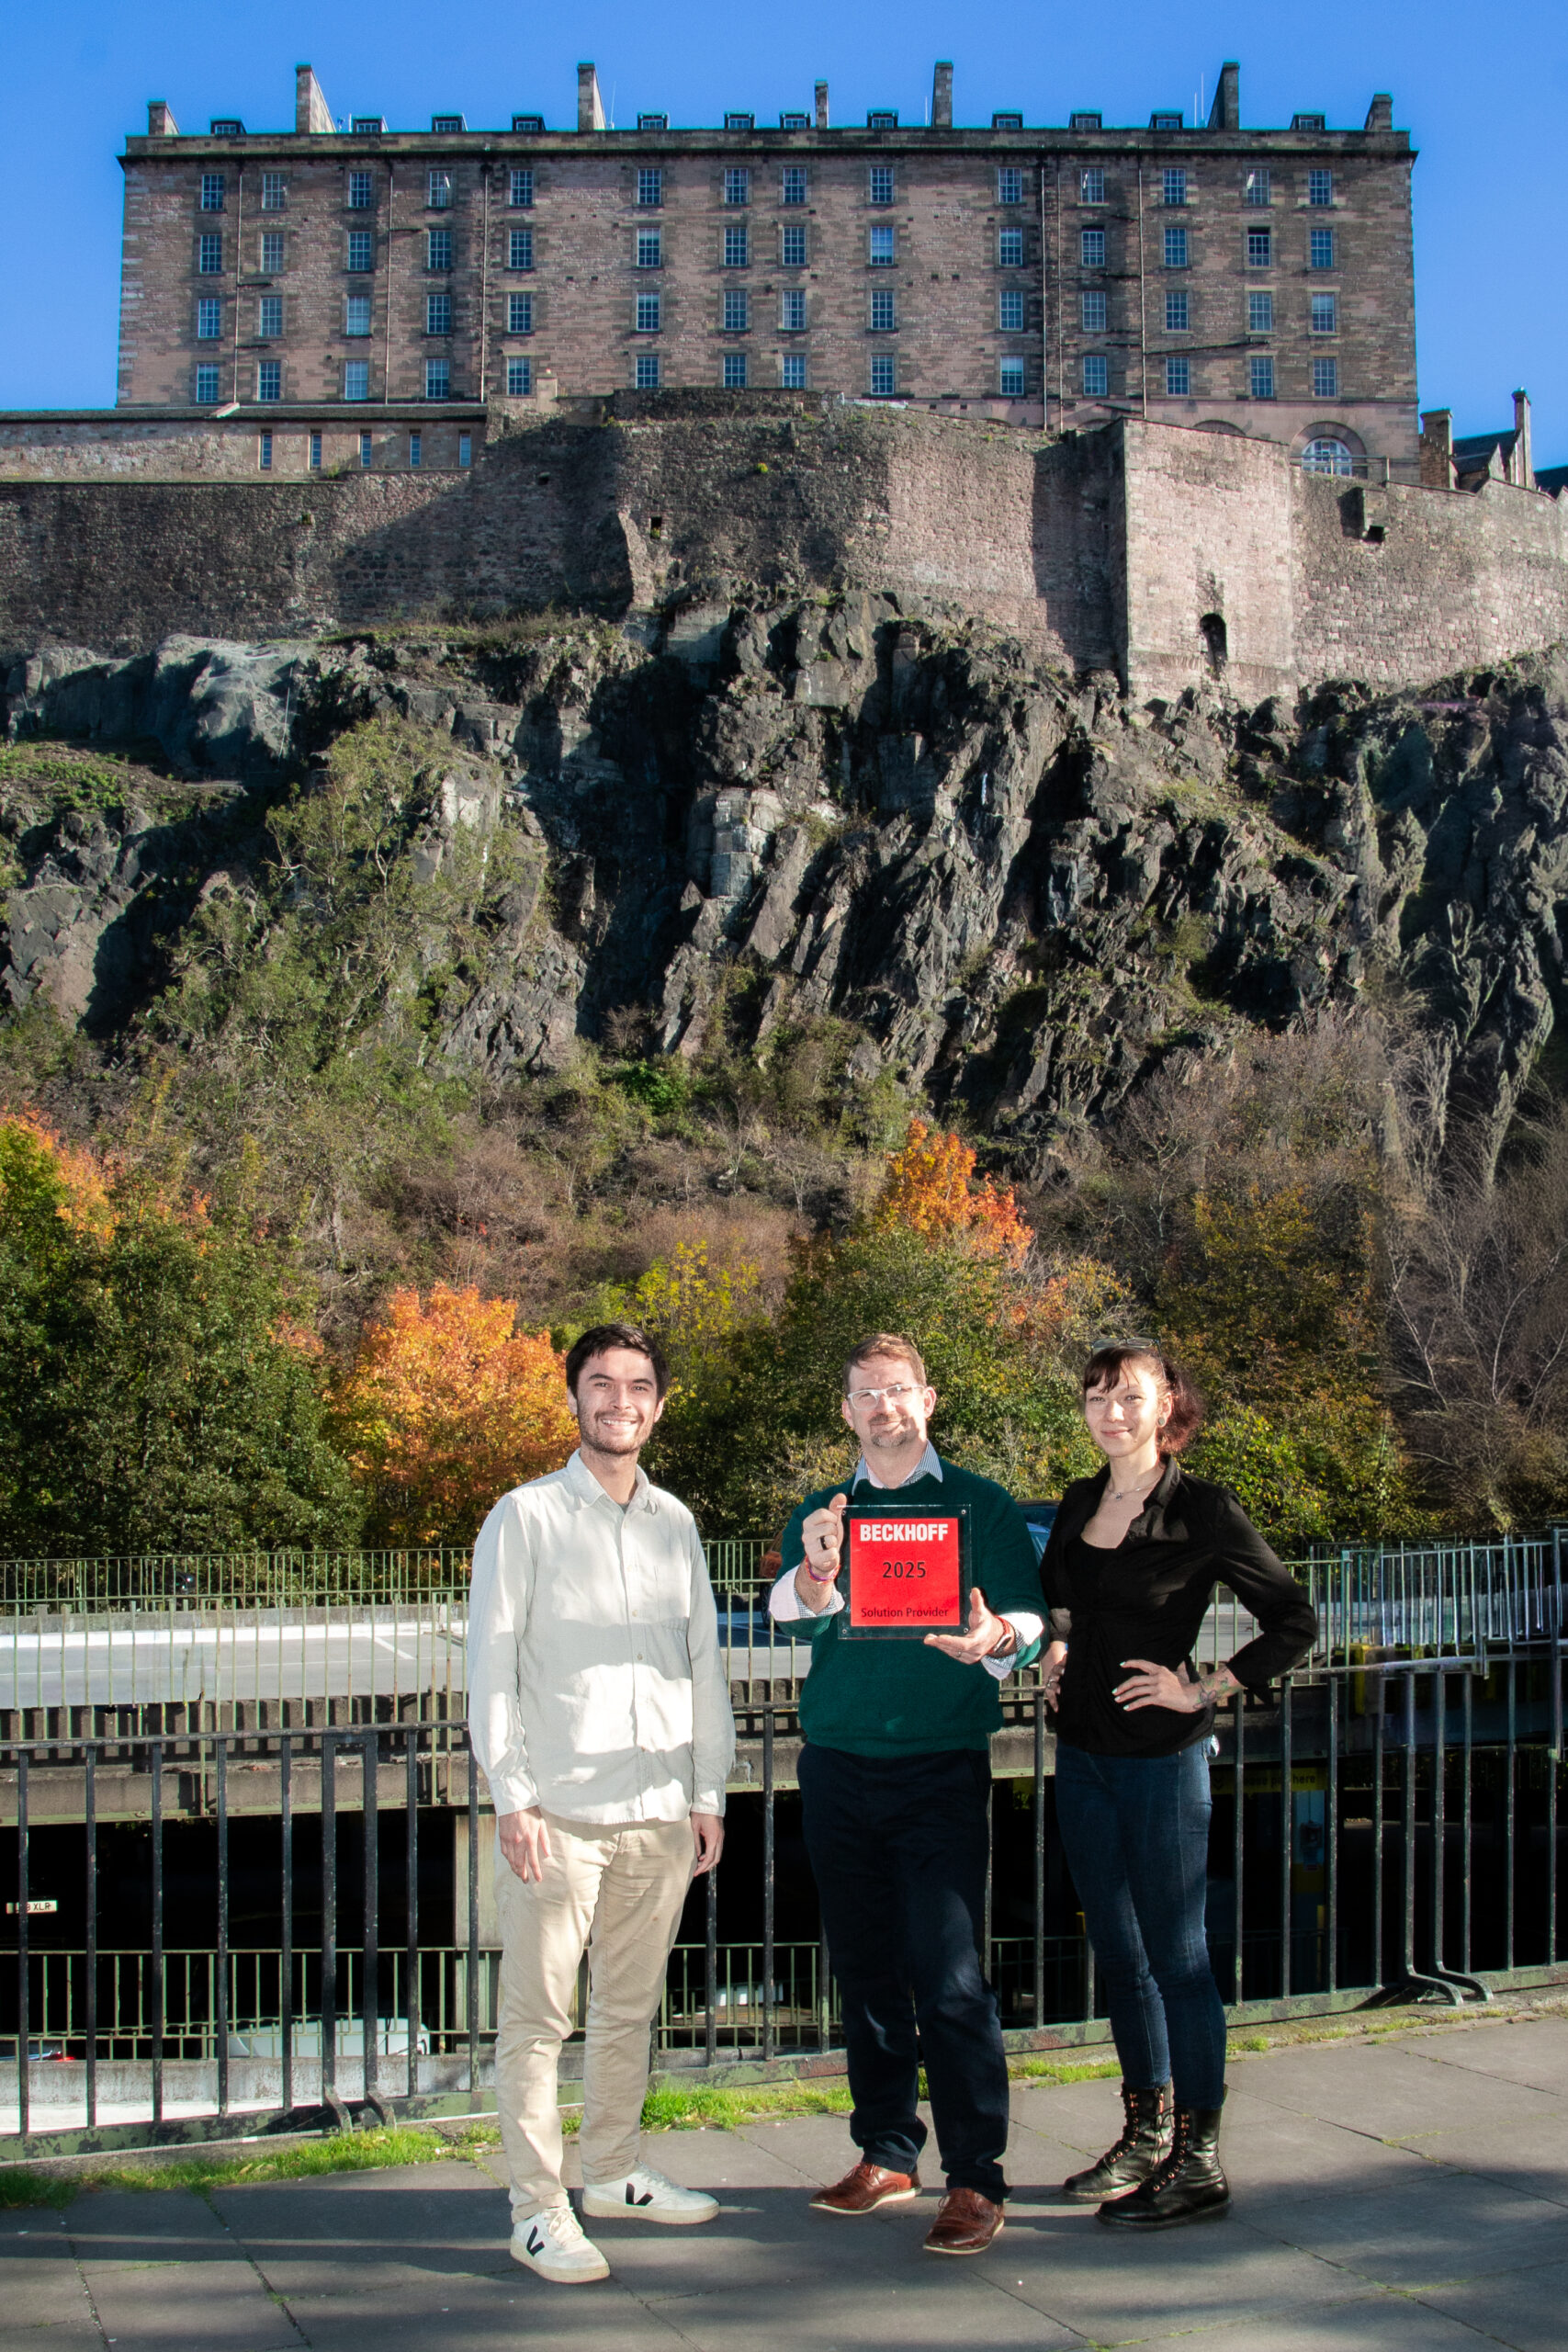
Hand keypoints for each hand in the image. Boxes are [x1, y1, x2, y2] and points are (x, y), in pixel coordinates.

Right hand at [498, 1807, 551, 1881]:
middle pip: (519, 1864)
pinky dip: (508, 1860)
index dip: (536, 1872)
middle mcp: (518, 1842)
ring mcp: (509, 1840)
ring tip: (519, 1874)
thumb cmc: (530, 1811)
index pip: (532, 1861)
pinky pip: (504, 1853)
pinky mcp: (502, 1837)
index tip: (538, 1879)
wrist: (514, 1801)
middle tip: (526, 1880)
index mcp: (530, 1839)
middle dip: (523, 1874)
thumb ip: (545, 1840)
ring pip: (511, 1860)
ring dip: (515, 1869)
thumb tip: (548, 1854)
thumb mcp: (541, 1823)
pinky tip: (511, 1862)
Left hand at [691, 1813, 723, 1874]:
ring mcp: (721, 1836)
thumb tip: (698, 1856)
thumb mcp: (695, 1828)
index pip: (709, 1858)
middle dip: (707, 1867)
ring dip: (710, 1861)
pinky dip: (712, 1854)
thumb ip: (697, 1843)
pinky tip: (703, 1856)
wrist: (708, 1801)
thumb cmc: (700, 1813)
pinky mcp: (720, 1834)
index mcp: (713, 1837)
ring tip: (699, 1864)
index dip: (703, 1867)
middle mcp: (719, 1838)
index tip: (696, 1872)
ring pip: (718, 1854)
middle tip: (697, 1871)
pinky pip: (718, 1848)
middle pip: (716, 1859)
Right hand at [795, 1493, 847, 1610]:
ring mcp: (809, 1547)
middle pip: (829, 1526)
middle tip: (831, 1536)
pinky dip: (834, 1554)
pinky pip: (832, 1552)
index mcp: (808, 1522)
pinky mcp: (815, 1559)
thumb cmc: (829, 1537)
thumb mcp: (832, 1522)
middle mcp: (805, 1534)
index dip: (832, 1518)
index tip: (832, 1524)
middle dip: (835, 1532)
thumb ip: (835, 1508)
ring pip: (830, 1539)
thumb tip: (841, 1495)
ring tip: (830, 1545)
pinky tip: (830, 1554)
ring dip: (835, 1543)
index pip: (823, 1513)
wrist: (825, 1560)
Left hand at [923, 1586, 1011, 1665]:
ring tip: (929, 1639)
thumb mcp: (983, 1612)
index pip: (964, 1643)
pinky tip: (937, 1642)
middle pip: (955, 1649)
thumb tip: (974, 1590)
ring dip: (940, 1646)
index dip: (951, 1641)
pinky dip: (945, 1648)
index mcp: (980, 1639)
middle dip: (940, 1643)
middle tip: (928, 1638)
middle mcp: (976, 1650)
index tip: (939, 1637)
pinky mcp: (967, 1659)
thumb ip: (977, 1602)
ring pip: (953, 1652)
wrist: (994, 1636)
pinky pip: (954, 1654)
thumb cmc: (986, 1623)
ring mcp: (971, 1657)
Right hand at [1041, 1639, 1067, 1706]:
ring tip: (1059, 1692)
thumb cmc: (1062, 1669)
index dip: (1060, 1669)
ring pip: (1051, 1686)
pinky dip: (1053, 1703)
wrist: (1053, 1673)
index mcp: (1056, 1669)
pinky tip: (1057, 1709)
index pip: (1057, 1668)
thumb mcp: (1064, 1663)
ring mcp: (1050, 1684)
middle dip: (1056, 1680)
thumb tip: (1067, 1655)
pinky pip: (1051, 1698)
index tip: (1064, 1671)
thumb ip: (1066, 1660)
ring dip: (1055, 1689)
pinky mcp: (1049, 1692)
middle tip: (1060, 1683)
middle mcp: (1052, 1676)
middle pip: (1053, 1677)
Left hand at [1113, 1658, 1204, 1713]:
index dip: (1131, 1663)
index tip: (1122, 1665)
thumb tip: (1183, 1661)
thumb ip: (1180, 1667)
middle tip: (1115, 1692)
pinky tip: (1127, 1708)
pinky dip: (1133, 1704)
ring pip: (1136, 1690)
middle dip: (1123, 1686)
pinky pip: (1142, 1701)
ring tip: (1118, 1700)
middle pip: (1135, 1680)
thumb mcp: (1182, 1673)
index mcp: (1160, 1669)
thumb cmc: (1188, 1686)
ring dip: (1125, 1696)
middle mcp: (1157, 1677)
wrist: (1193, 1696)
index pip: (1142, 1664)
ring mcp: (1157, 1687)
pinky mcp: (1159, 1698)